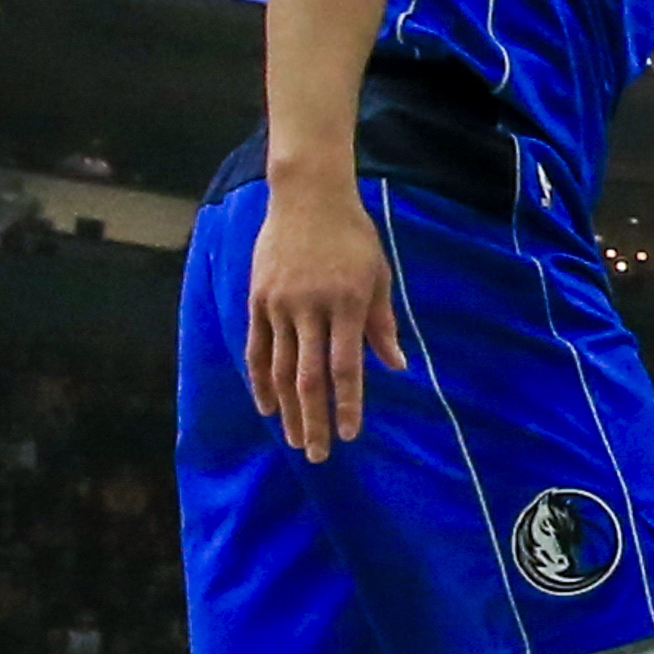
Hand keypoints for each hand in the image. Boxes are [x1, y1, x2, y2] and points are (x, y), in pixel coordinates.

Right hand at [247, 181, 403, 460]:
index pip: (345, 367)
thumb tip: (396, 366)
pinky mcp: (257, 300)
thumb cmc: (353, 237)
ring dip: (287, 409)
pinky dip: (260, 381)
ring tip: (293, 439)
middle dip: (313, 420)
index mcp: (345, 303)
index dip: (347, 404)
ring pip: (280, 369)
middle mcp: (308, 308)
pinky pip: (257, 349)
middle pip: (309, 377)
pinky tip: (267, 406)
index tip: (348, 434)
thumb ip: (381, 323)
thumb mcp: (377, 275)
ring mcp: (278, 305)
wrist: (308, 197)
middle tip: (317, 455)